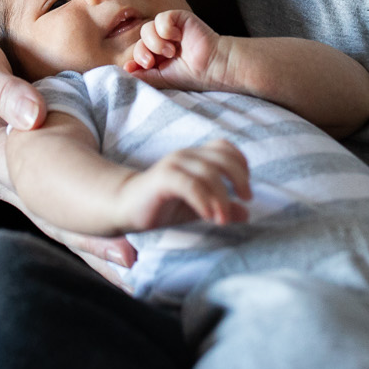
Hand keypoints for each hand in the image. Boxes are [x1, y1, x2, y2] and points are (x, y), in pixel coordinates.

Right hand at [0, 29, 133, 265]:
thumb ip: (4, 90)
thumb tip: (35, 118)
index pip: (47, 203)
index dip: (83, 227)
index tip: (120, 244)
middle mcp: (3, 178)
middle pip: (53, 220)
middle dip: (92, 245)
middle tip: (133, 265)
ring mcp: (9, 177)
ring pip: (53, 216)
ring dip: (87, 239)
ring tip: (126, 264)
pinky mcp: (17, 169)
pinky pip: (51, 200)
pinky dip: (76, 218)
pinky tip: (101, 230)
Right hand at [112, 141, 251, 231]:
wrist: (123, 209)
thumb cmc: (161, 207)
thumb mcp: (197, 208)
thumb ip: (221, 207)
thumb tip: (246, 213)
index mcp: (195, 158)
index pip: (225, 148)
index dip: (241, 164)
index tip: (246, 191)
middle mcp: (185, 156)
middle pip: (222, 157)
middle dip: (239, 178)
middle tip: (245, 200)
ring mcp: (173, 165)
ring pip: (209, 172)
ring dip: (222, 197)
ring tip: (223, 220)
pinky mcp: (161, 179)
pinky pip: (189, 185)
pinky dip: (204, 200)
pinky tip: (209, 217)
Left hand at [124, 9, 230, 90]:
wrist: (214, 66)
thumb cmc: (193, 75)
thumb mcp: (163, 79)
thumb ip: (144, 75)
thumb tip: (124, 70)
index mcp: (158, 56)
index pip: (137, 52)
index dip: (135, 59)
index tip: (141, 67)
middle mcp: (162, 42)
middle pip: (139, 41)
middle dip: (142, 52)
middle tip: (153, 62)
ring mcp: (170, 29)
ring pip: (146, 28)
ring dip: (155, 42)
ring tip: (171, 52)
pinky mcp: (179, 18)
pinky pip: (161, 18)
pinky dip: (165, 28)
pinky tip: (176, 37)